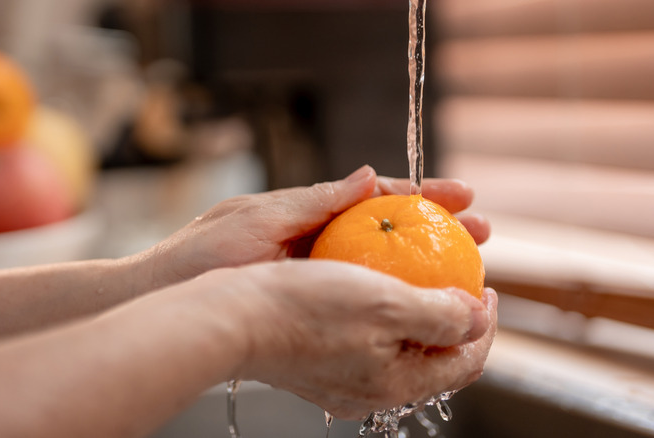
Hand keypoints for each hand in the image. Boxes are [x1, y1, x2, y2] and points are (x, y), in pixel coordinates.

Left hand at [139, 165, 489, 288]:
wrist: (171, 300)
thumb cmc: (203, 254)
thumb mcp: (262, 217)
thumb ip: (316, 199)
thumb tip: (370, 175)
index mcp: (310, 212)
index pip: (377, 197)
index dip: (422, 194)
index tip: (464, 195)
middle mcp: (319, 241)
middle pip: (390, 231)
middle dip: (438, 229)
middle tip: (483, 234)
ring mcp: (316, 275)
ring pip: (382, 268)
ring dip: (424, 267)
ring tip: (467, 274)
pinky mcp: (308, 305)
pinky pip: (358, 300)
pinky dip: (391, 301)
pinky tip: (418, 311)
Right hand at [229, 260, 496, 419]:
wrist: (233, 318)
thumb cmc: (305, 308)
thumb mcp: (387, 304)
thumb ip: (441, 315)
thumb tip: (476, 319)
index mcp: (397, 383)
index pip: (465, 362)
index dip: (486, 324)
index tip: (486, 286)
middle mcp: (373, 390)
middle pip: (434, 357)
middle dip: (454, 316)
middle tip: (459, 277)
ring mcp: (344, 379)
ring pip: (400, 346)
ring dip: (418, 310)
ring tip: (421, 274)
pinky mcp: (321, 363)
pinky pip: (368, 339)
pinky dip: (383, 312)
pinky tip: (375, 282)